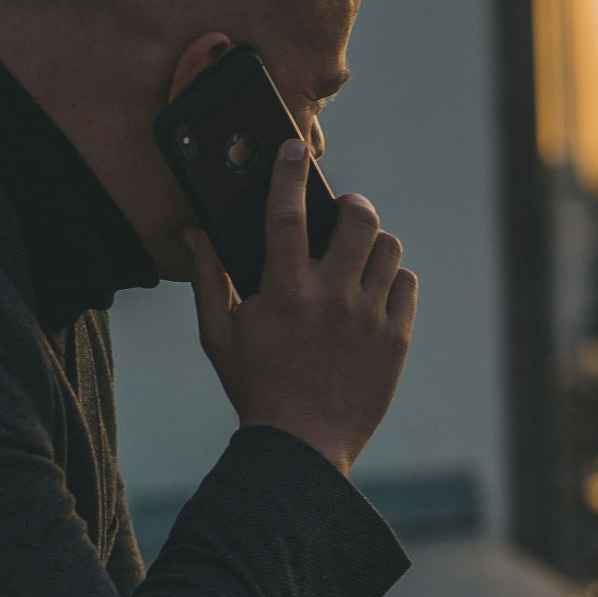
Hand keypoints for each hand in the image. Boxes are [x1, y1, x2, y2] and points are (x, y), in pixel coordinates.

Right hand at [185, 137, 417, 476]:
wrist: (301, 448)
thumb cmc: (255, 388)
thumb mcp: (219, 335)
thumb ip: (207, 278)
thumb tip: (191, 233)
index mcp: (282, 294)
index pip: (286, 217)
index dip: (288, 175)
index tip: (291, 148)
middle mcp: (330, 300)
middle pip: (357, 220)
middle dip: (351, 205)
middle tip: (342, 215)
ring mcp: (367, 320)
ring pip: (388, 249)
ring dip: (373, 244)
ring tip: (357, 259)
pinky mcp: (394, 340)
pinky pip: (406, 285)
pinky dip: (392, 281)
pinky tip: (372, 293)